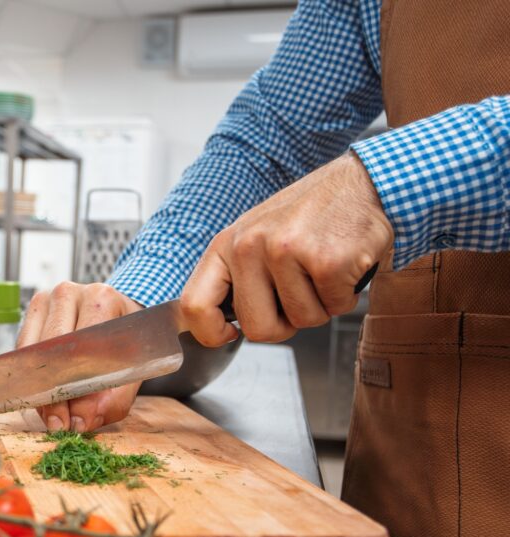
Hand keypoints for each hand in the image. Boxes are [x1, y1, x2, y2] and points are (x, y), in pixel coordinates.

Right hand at [18, 282, 142, 432]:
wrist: (120, 314)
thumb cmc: (125, 341)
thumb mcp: (133, 370)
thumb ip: (113, 399)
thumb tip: (79, 421)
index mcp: (102, 299)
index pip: (81, 348)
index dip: (75, 389)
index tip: (72, 421)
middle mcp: (71, 293)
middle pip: (52, 350)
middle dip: (54, 394)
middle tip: (59, 423)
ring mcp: (48, 298)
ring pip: (32, 351)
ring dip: (40, 387)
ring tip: (52, 413)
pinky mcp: (34, 309)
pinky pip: (23, 348)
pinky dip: (31, 375)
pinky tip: (45, 392)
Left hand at [181, 152, 392, 345]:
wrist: (360, 184)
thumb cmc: (307, 217)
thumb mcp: (255, 237)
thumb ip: (236, 276)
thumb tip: (220, 325)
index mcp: (226, 245)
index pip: (194, 306)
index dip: (211, 333)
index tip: (230, 334)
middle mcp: (249, 246)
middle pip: (257, 329)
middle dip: (285, 325)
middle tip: (299, 296)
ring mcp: (286, 252)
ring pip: (302, 321)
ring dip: (321, 305)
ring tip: (323, 269)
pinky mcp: (326, 260)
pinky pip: (336, 308)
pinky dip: (346, 295)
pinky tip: (344, 265)